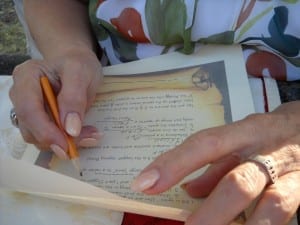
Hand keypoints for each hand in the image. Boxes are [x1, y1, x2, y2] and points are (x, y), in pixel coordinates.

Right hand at [9, 47, 101, 158]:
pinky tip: (85, 134)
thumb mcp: (81, 73)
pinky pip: (49, 138)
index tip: (66, 144)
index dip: (45, 131)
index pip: (28, 109)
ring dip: (65, 142)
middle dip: (58, 140)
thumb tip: (70, 130)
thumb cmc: (78, 63)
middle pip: (31, 128)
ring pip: (38, 137)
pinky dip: (67, 140)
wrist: (78, 63)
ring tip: (91, 134)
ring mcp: (28, 109)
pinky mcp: (39, 120)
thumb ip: (74, 98)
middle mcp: (21, 95)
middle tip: (89, 139)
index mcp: (26, 77)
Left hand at [131, 101, 299, 224]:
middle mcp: (266, 151)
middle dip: (210, 212)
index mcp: (243, 132)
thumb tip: (187, 191)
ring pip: (270, 205)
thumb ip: (213, 165)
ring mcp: (291, 174)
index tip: (144, 183)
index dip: (174, 164)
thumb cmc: (266, 134)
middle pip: (237, 182)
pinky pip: (288, 218)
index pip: (204, 145)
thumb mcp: (238, 139)